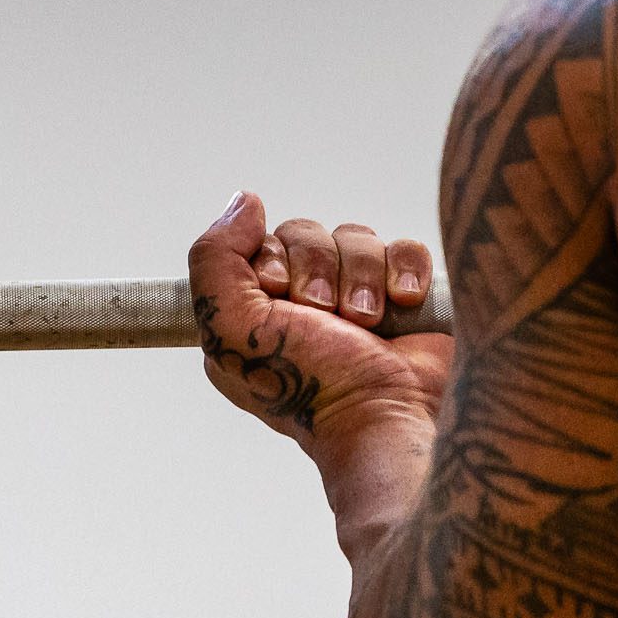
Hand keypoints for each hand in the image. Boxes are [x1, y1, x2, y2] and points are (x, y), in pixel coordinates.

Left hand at [188, 191, 453, 458]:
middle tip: (328, 317)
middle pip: (306, 234)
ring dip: (361, 277)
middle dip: (319, 271)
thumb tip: (245, 202)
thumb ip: (213, 259)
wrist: (388, 415)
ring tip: (366, 323)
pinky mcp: (403, 296)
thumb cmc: (311, 387)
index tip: (281, 301)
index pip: (257, 242)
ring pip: (355, 237)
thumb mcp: (229, 328)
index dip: (272, 260)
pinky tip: (402, 305)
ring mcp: (354, 298)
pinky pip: (402, 248)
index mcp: (253, 312)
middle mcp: (300, 304)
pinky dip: (404, 271)